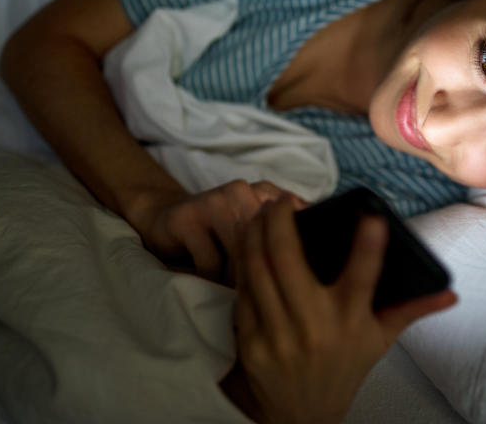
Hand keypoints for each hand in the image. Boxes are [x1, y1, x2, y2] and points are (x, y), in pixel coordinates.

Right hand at [132, 179, 303, 281]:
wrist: (162, 218)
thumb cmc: (216, 233)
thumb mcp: (251, 229)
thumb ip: (284, 235)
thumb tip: (323, 264)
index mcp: (265, 192)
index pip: (293, 224)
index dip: (296, 256)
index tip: (296, 279)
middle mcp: (243, 191)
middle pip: (267, 244)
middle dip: (264, 274)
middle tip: (264, 294)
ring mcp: (215, 201)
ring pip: (240, 254)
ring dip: (236, 278)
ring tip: (234, 287)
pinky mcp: (188, 218)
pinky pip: (211, 262)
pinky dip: (211, 278)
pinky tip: (208, 278)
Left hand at [222, 195, 456, 423]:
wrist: (300, 415)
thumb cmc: (344, 367)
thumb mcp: (380, 339)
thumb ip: (412, 310)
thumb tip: (450, 294)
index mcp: (351, 322)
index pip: (363, 279)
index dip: (369, 246)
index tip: (371, 217)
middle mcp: (315, 326)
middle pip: (288, 260)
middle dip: (280, 221)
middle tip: (281, 200)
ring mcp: (279, 335)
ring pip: (258, 269)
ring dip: (255, 234)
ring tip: (259, 213)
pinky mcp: (252, 342)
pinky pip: (244, 292)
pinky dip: (244, 263)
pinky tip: (247, 245)